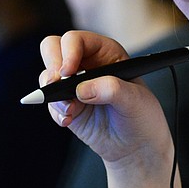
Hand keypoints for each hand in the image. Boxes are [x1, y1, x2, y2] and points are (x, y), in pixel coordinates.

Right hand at [38, 31, 172, 168]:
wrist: (136, 146)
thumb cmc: (142, 117)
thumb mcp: (135, 101)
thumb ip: (112, 89)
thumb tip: (80, 89)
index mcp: (105, 53)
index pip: (77, 40)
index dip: (68, 52)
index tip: (68, 72)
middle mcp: (86, 64)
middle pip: (52, 48)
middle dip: (51, 66)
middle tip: (56, 85)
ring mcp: (73, 84)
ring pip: (47, 76)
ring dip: (52, 93)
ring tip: (69, 110)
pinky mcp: (66, 105)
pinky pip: (49, 102)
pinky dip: (55, 111)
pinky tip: (69, 121)